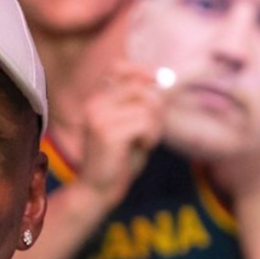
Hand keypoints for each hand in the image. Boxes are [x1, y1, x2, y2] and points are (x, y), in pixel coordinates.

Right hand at [75, 61, 162, 205]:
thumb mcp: (130, 128)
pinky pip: (145, 123)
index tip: (155, 80)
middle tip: (153, 130)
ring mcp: (99, 117)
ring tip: (145, 142)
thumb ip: (142, 106)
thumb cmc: (118, 161)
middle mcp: (94, 104)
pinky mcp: (107, 133)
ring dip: (155, 127)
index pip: (117, 68)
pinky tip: (142, 148)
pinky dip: (151, 137)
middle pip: (139, 88)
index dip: (140, 71)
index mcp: (97, 100)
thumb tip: (164, 84)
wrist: (98, 190)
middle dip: (156, 108)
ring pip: (146, 107)